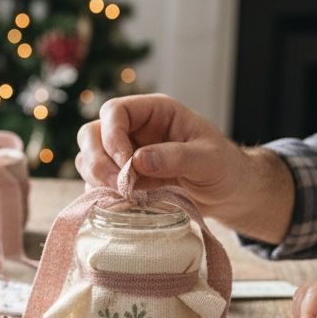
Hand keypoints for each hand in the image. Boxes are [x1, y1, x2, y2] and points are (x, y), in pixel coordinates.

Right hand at [75, 93, 293, 242]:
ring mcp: (124, 155)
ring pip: (88, 159)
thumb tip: (138, 160)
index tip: (127, 166)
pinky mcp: (122, 180)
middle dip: (99, 161)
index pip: (115, 111)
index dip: (112, 136)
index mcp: (154, 113)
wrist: (228, 194)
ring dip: (97, 179)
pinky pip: (96, 183)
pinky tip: (122, 205)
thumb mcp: (208, 160)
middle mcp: (134, 130)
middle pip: (91, 134)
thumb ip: (176, 157)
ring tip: (124, 197)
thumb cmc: (224, 169)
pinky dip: (101, 195)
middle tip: (120, 187)